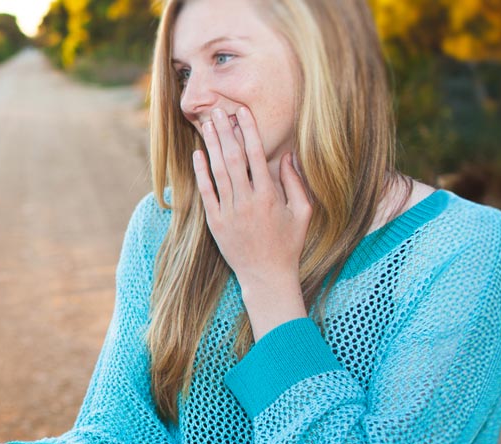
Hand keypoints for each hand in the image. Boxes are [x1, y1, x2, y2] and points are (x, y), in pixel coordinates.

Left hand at [194, 106, 311, 336]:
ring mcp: (229, 212)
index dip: (248, 131)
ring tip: (206, 125)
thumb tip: (289, 155)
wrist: (267, 276)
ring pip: (218, 172)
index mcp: (270, 196)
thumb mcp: (302, 212)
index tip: (242, 112)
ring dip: (212, 146)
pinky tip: (198, 155)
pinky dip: (201, 173)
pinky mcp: (216, 223)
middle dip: (225, 131)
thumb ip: (296, 183)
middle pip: (234, 158)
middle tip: (217, 110)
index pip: (256, 155)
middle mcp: (248, 201)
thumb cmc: (288, 244)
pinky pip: (207, 193)